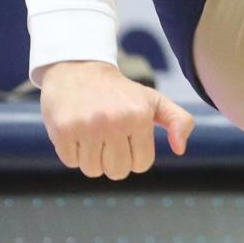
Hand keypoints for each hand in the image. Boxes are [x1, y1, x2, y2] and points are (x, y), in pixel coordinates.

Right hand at [39, 61, 193, 179]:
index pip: (141, 164)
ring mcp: (87, 126)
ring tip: (92, 133)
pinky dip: (73, 152)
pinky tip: (77, 130)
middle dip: (113, 161)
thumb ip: (179, 120)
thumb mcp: (154, 101)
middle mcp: (114, 121)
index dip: (134, 156)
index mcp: (140, 116)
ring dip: (92, 158)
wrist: (80, 70)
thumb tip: (180, 149)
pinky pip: (70, 163)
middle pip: (117, 172)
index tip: (127, 138)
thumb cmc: (121, 92)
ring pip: (92, 170)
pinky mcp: (63, 130)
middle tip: (108, 137)